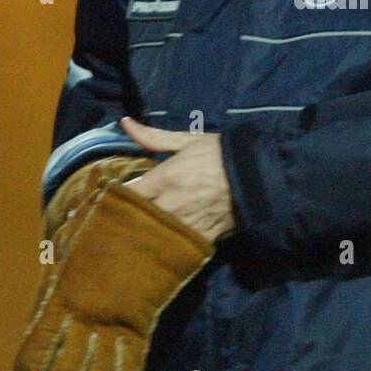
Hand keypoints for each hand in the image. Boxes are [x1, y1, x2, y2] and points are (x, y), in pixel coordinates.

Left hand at [118, 116, 236, 243]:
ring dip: (144, 233)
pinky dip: (168, 246)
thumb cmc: (220, 154)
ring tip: (135, 234)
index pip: (127, 194)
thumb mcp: (187, 141)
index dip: (117, 197)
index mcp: (165, 177)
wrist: (257, 175)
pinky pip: (176, 248)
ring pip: (153, 236)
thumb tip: (124, 122)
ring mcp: (187, 223)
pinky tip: (161, 244)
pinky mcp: (202, 237)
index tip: (113, 196)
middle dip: (126, 218)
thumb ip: (153, 137)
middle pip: (136, 219)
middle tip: (119, 218)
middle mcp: (172, 203)